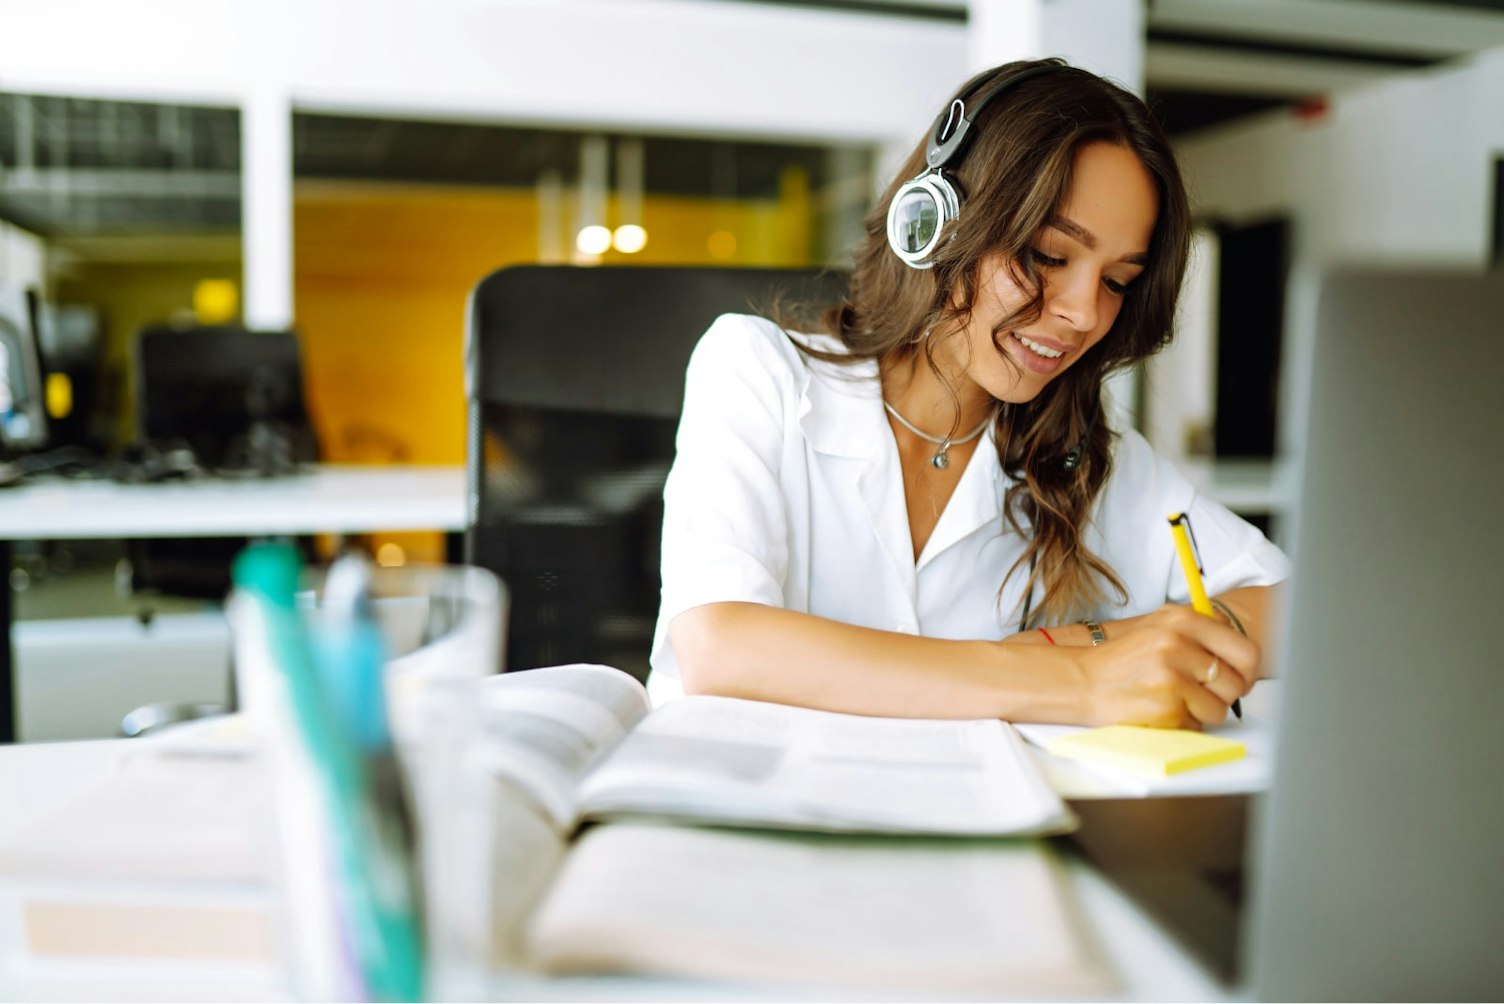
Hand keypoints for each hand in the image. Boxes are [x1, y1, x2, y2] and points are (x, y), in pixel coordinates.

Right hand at [1073, 604, 1261, 727]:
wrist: (1082, 680)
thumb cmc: (1123, 658)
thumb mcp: (1159, 625)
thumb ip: (1200, 627)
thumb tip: (1239, 645)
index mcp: (1182, 620)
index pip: (1246, 651)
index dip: (1247, 670)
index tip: (1238, 676)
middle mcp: (1177, 645)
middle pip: (1238, 682)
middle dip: (1226, 693)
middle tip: (1206, 692)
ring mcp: (1171, 678)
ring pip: (1221, 707)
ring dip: (1204, 709)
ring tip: (1178, 699)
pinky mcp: (1165, 708)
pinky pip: (1198, 724)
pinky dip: (1185, 721)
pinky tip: (1163, 708)